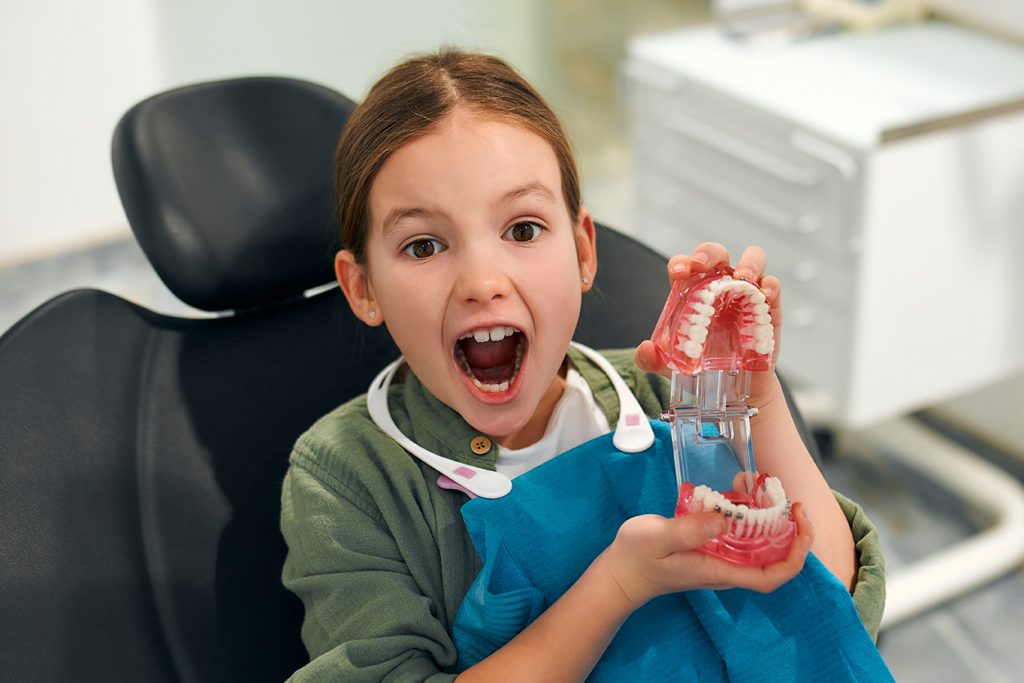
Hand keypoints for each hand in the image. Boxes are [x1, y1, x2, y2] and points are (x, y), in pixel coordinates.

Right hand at [600, 502, 812, 609]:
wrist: (620, 573)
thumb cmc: (636, 558)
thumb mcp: (656, 538)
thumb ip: (689, 530)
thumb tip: (725, 519)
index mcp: (719, 571)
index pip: (772, 575)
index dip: (796, 554)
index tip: (800, 523)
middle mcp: (726, 568)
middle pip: (774, 558)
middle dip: (789, 530)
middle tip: (786, 496)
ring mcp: (719, 558)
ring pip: (758, 543)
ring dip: (768, 516)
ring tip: (760, 485)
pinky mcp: (710, 547)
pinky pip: (739, 533)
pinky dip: (747, 513)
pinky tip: (738, 491)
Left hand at [634, 242, 782, 405]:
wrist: (729, 388)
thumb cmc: (698, 367)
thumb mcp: (670, 365)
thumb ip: (651, 359)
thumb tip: (645, 350)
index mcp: (693, 292)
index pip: (686, 265)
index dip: (681, 262)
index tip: (679, 272)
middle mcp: (720, 286)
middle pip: (717, 254)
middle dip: (709, 253)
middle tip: (702, 265)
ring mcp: (746, 293)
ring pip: (752, 260)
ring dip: (748, 262)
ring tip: (742, 277)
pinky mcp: (768, 307)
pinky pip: (772, 286)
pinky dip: (770, 285)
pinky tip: (763, 294)